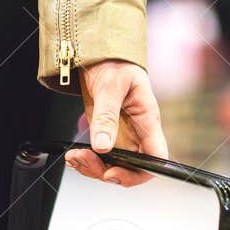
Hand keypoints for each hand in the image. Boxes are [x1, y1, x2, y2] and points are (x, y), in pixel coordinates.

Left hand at [65, 59, 168, 186]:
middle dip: (107, 172)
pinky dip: (86, 161)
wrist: (100, 56)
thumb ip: (107, 116)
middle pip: (132, 168)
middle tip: (85, 161)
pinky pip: (101, 158)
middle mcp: (138, 133)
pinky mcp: (107, 136)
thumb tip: (103, 146)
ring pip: (114, 167)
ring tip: (74, 157)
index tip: (113, 172)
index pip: (155, 158)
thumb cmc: (115, 64)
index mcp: (147, 120)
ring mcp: (122, 137)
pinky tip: (74, 156)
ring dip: (92, 168)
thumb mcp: (110, 86)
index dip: (138, 173)